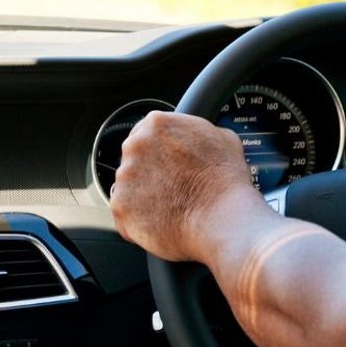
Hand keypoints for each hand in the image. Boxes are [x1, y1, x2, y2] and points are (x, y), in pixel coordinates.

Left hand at [110, 111, 257, 261]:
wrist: (222, 219)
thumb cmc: (225, 182)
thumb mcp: (223, 138)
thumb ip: (199, 132)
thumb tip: (198, 139)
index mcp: (157, 124)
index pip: (144, 131)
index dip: (156, 149)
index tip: (163, 162)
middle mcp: (135, 145)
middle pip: (133, 157)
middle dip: (148, 172)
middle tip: (171, 187)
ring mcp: (125, 176)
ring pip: (128, 186)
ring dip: (142, 196)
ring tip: (170, 208)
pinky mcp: (120, 206)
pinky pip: (124, 214)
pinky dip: (137, 221)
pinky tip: (161, 222)